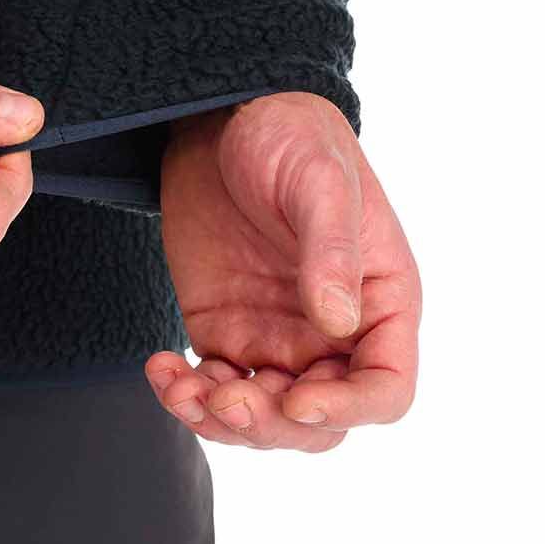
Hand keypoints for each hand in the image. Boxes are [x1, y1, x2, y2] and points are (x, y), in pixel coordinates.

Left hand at [145, 92, 420, 452]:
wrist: (223, 119)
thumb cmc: (292, 137)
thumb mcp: (319, 183)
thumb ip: (332, 251)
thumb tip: (339, 323)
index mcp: (380, 304)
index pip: (385, 389)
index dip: (349, 408)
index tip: (298, 400)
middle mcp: (335, 336)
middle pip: (320, 422)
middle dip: (273, 424)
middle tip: (225, 396)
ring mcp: (278, 340)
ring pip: (263, 418)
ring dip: (221, 420)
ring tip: (179, 388)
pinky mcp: (226, 334)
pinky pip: (211, 388)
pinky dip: (185, 395)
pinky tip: (159, 368)